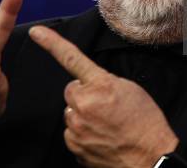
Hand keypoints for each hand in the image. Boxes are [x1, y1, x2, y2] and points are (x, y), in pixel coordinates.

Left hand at [29, 26, 178, 167]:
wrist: (150, 157)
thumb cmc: (145, 122)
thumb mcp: (129, 89)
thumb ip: (104, 82)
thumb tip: (89, 86)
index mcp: (100, 85)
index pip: (71, 58)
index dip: (51, 42)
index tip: (36, 32)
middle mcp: (84, 104)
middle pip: (71, 91)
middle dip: (84, 95)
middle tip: (105, 106)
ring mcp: (77, 127)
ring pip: (71, 113)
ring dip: (83, 115)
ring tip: (107, 124)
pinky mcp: (74, 146)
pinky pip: (72, 133)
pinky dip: (83, 133)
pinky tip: (101, 137)